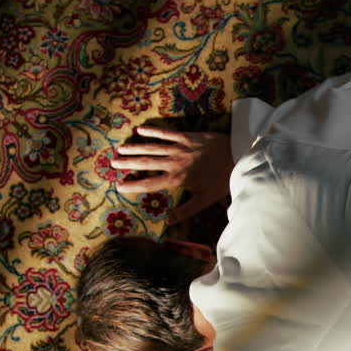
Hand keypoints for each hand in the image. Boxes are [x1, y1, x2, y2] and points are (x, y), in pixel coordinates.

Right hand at [111, 125, 231, 224]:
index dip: (133, 185)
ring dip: (135, 148)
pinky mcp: (187, 136)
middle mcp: (175, 162)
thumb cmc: (223, 180)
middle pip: (146, 163)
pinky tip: (139, 130)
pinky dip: (152, 131)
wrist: (238, 157)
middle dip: (128, 163)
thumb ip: (186, 210)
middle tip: (112, 164)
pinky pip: (166, 132)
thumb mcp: (205, 199)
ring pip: (152, 147)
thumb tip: (169, 221)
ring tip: (120, 149)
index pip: (150, 183)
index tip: (118, 186)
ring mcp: (180, 147)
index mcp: (177, 179)